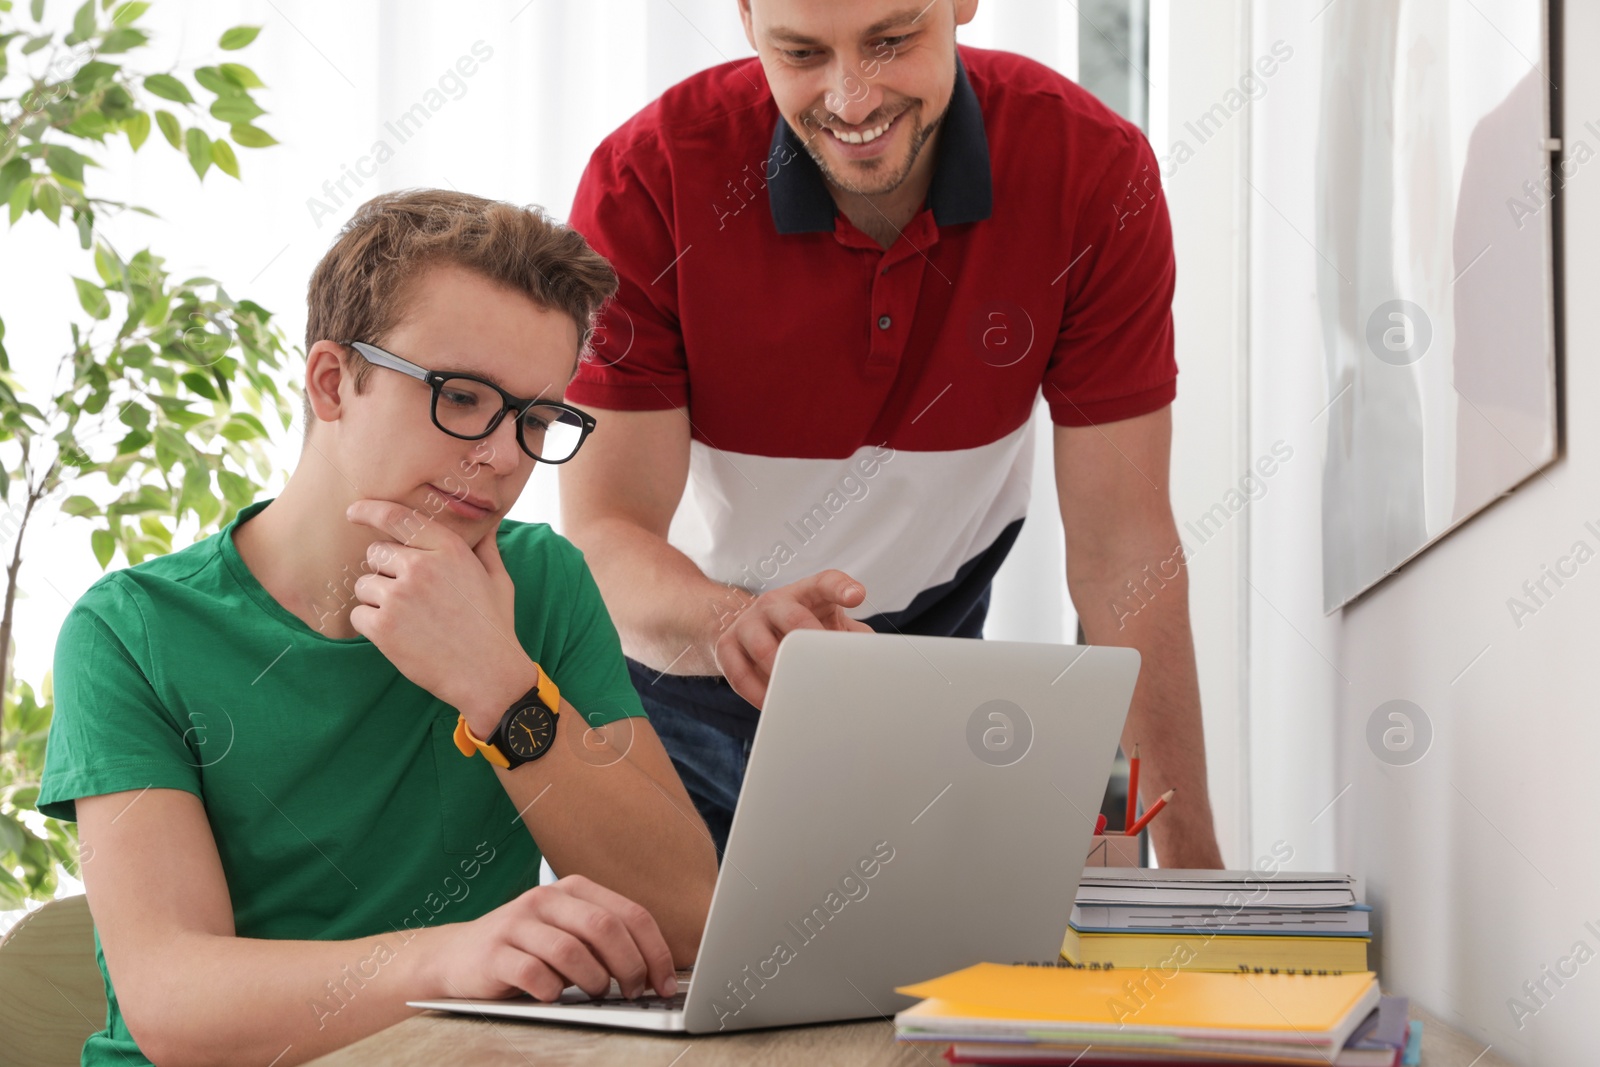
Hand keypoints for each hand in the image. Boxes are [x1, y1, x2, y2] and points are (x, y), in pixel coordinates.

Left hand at [345, 499, 530, 715]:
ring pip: (364, 584)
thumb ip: (486, 547)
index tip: (354, 512)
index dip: (370, 510)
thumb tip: (490, 523)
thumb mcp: (498, 579)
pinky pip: (358, 614)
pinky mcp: (384, 626)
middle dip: (385, 570)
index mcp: (449, 549)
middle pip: (376, 553)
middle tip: (409, 596)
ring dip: (377, 599)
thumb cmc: (494, 625)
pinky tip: (397, 635)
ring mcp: (400, 596)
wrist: (488, 673)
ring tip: (407, 619)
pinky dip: (371, 624)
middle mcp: (422, 567)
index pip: (398, 517)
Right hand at [429, 875, 677, 1001]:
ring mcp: (518, 923)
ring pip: (572, 951)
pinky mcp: (494, 952)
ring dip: (593, 980)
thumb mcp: (567, 932)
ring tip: (595, 994)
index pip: (630, 913)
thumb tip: (653, 972)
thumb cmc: (526, 949)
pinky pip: (535, 974)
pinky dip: (552, 991)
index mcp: (574, 889)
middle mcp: (547, 898)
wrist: (456, 956)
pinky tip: (553, 995)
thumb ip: (604, 941)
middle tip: (634, 993)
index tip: (665, 982)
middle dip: (630, 966)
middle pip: (605, 928)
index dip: (655, 950)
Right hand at [714, 569, 872, 708]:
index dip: (841, 588)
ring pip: (762, 648)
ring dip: (782, 672)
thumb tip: (877, 661)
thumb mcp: (827, 624)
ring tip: (798, 692)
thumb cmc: (799, 627)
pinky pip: (739, 674)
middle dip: (810, 642)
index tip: (857, 597)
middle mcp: (775, 602)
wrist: (745, 627)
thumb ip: (853, 637)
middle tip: (827, 667)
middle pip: (793, 617)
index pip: (825, 582)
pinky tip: (772, 704)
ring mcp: (747, 623)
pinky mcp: (726, 646)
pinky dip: (757, 693)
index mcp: (806, 594)